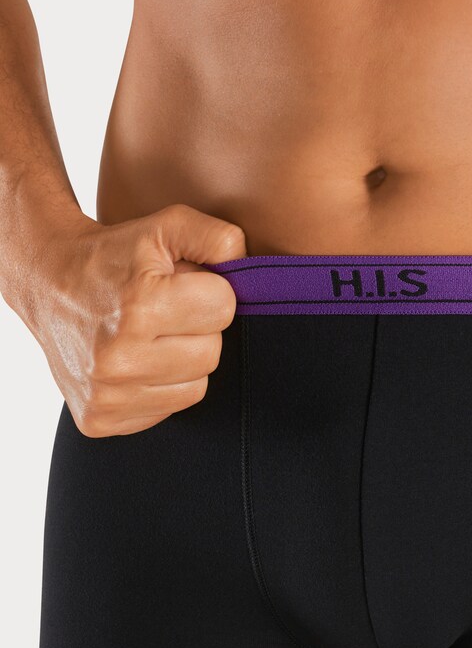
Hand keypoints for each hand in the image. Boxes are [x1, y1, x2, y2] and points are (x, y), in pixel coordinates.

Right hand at [20, 203, 245, 436]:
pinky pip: (166, 411)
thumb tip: (250, 266)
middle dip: (197, 329)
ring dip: (183, 362)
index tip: (180, 285)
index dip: (208, 291)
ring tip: (151, 338)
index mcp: (137, 306)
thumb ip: (217, 237)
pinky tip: (135, 364)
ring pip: (195, 388)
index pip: (223, 307)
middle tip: (165, 312)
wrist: (46, 285)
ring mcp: (107, 395)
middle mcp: (119, 357)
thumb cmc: (113, 256)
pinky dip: (159, 388)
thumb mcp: (164, 227)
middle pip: (211, 353)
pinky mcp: (100, 420)